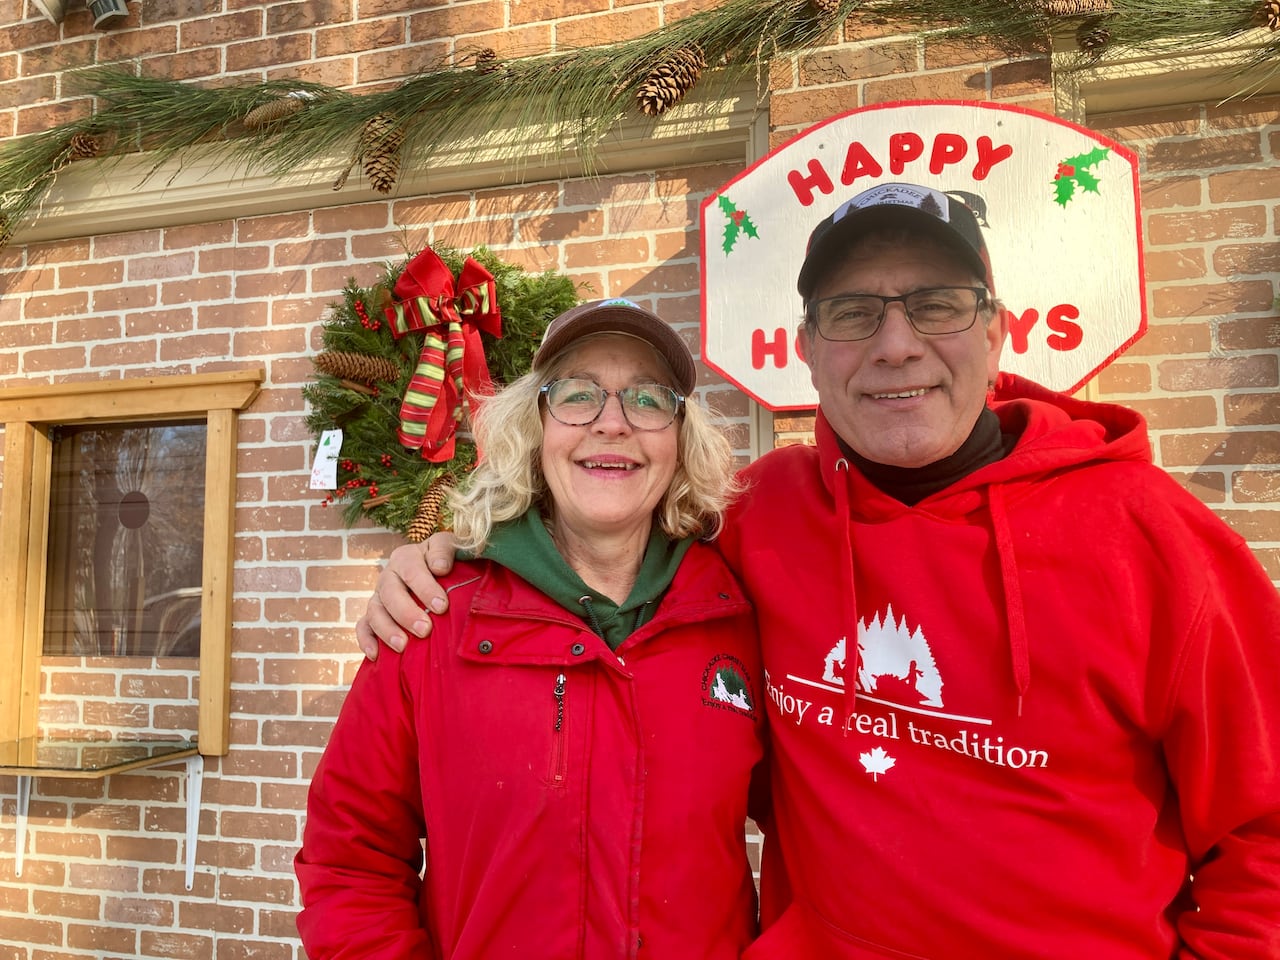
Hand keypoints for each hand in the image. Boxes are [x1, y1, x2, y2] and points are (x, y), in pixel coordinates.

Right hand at [355, 532, 459, 658]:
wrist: (436, 572)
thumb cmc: (445, 562)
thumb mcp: (448, 548)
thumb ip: (444, 551)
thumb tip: (440, 568)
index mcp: (406, 558)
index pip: (411, 571)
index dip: (425, 588)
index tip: (441, 606)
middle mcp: (389, 576)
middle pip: (390, 593)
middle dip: (406, 613)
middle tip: (425, 630)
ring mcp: (379, 597)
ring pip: (375, 612)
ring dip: (387, 630)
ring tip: (402, 646)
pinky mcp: (373, 616)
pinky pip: (363, 627)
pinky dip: (366, 640)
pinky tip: (375, 654)